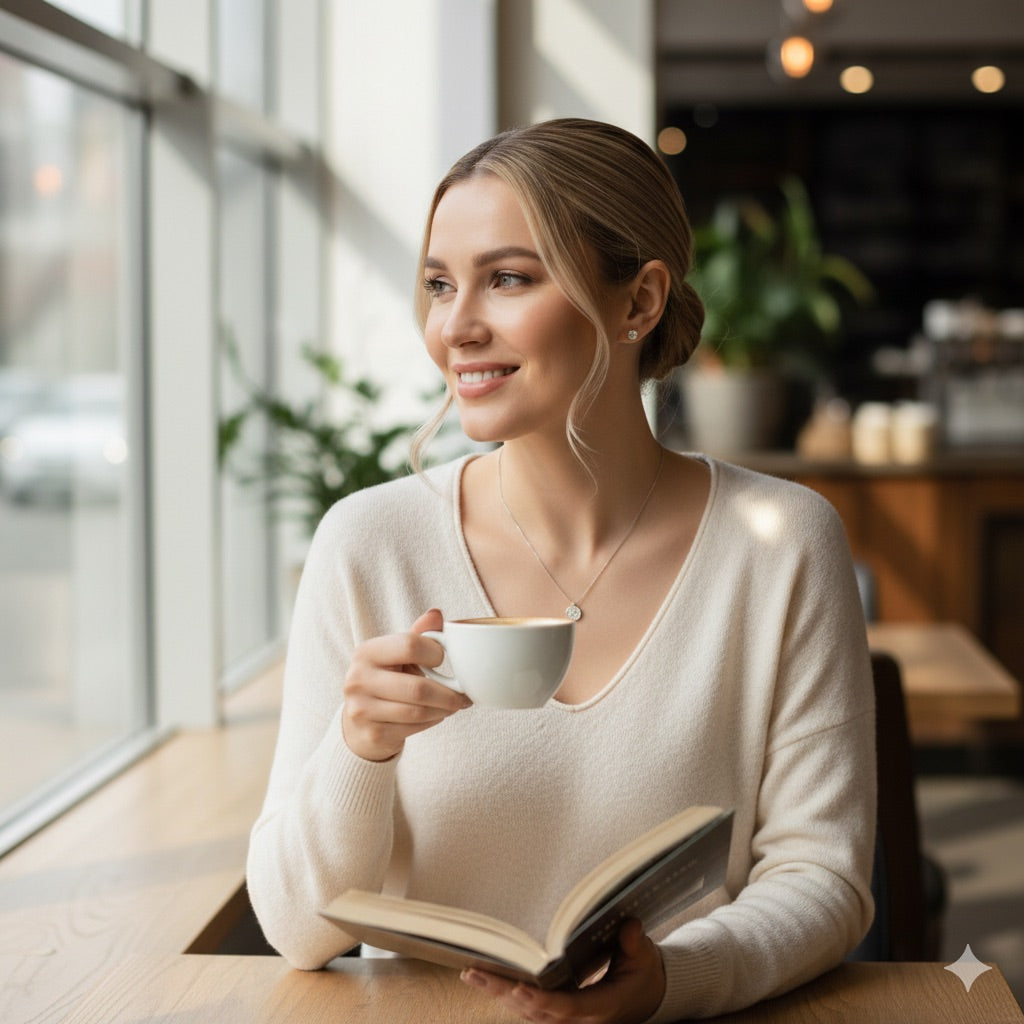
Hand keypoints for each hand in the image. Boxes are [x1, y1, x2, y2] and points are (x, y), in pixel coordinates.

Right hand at [342, 609, 470, 761]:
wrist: (360, 723)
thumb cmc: (386, 680)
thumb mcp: (397, 654)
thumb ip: (417, 634)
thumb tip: (436, 614)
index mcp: (366, 652)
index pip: (410, 645)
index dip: (436, 653)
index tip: (444, 660)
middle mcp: (358, 679)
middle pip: (418, 688)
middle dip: (448, 693)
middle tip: (463, 696)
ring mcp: (361, 709)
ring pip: (418, 711)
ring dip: (443, 709)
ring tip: (454, 705)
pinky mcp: (372, 733)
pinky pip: (413, 728)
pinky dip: (431, 722)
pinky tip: (436, 715)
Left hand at [460, 919, 665, 1023]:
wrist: (647, 997)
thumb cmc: (642, 974)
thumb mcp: (643, 958)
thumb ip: (634, 943)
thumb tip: (629, 925)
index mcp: (601, 1006)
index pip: (566, 1007)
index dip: (541, 1000)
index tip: (518, 988)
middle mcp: (580, 1017)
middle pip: (536, 1011)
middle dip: (505, 993)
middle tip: (477, 973)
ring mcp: (569, 1018)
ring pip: (528, 1012)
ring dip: (500, 994)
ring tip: (473, 974)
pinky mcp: (561, 1012)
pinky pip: (531, 1009)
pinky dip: (508, 996)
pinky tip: (488, 980)